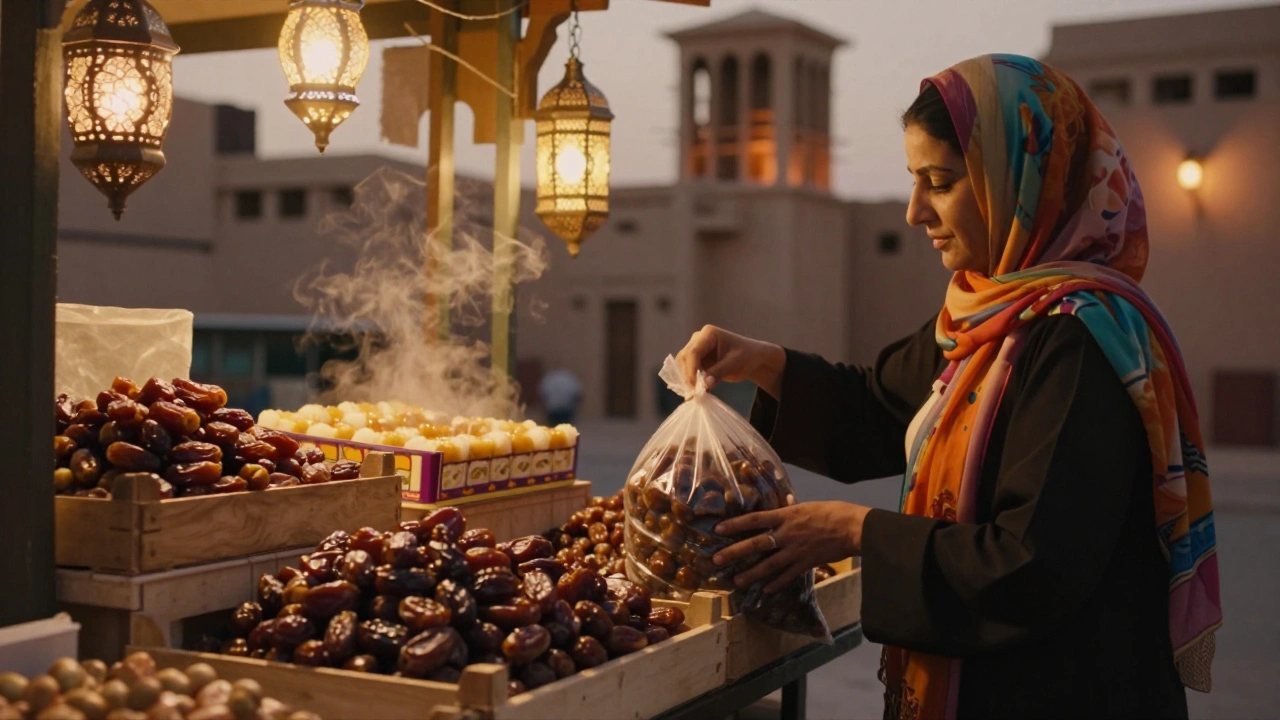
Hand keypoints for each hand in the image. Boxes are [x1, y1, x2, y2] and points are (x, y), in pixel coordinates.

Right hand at [676, 325, 785, 397]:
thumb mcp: (734, 364)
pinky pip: (688, 370)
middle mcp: (698, 339)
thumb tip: (703, 385)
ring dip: (687, 378)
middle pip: (684, 357)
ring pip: (683, 364)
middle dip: (687, 374)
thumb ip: (718, 373)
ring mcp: (697, 349)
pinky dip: (690, 380)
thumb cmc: (747, 356)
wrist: (753, 358)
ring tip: (696, 392)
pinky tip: (696, 390)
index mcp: (708, 334)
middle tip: (694, 392)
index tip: (694, 386)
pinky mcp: (697, 360)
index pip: (693, 352)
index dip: (691, 369)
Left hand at [712, 501, 870, 593]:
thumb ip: (792, 509)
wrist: (851, 528)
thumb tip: (785, 502)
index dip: (735, 524)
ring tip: (736, 581)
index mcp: (786, 515)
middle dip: (735, 552)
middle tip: (717, 560)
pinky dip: (776, 583)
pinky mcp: (806, 563)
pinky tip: (766, 590)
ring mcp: (796, 550)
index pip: (754, 519)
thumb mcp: (807, 506)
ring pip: (769, 564)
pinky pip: (788, 575)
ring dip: (751, 574)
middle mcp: (787, 533)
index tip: (718, 529)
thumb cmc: (831, 512)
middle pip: (756, 544)